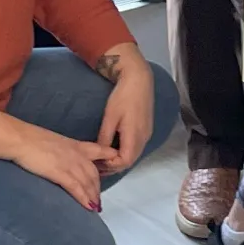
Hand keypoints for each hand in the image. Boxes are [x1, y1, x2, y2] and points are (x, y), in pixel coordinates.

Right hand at [7, 120, 111, 208]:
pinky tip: (88, 207)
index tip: (114, 166)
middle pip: (94, 173)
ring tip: (95, 207)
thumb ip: (62, 151)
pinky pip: (76, 188)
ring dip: (93, 196)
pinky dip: (84, 198)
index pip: (100, 150)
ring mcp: (70, 163)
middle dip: (97, 187)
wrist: (20, 139)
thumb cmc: (31, 140)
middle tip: (98, 199)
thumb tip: (61, 159)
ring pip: (88, 182)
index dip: (109, 158)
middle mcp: (77, 154)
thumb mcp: (53, 142)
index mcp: (75, 145)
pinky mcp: (60, 173)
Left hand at [93, 49, 154, 173]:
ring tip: (103, 158)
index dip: (110, 166)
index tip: (96, 162)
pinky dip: (125, 152)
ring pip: (134, 155)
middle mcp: (144, 138)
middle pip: (130, 161)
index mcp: (135, 136)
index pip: (124, 162)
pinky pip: (136, 147)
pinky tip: (114, 148)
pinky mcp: (147, 129)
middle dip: (114, 166)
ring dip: (119, 159)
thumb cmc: (122, 96)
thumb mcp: (110, 117)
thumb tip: (100, 153)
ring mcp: (147, 134)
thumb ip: (105, 137)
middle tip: (97, 164)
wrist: (139, 78)